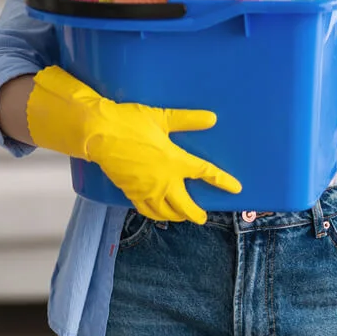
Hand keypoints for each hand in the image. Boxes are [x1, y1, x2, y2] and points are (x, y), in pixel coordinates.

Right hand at [26, 65, 240, 223]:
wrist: (100, 134)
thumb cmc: (131, 122)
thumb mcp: (163, 117)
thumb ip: (188, 120)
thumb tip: (212, 118)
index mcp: (175, 161)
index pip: (205, 173)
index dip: (222, 181)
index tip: (236, 189)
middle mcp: (164, 180)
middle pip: (185, 205)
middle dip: (195, 213)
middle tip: (202, 218)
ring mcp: (146, 189)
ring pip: (165, 212)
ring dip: (176, 216)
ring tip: (181, 217)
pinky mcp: (130, 192)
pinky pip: (146, 210)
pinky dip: (155, 214)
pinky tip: (157, 212)